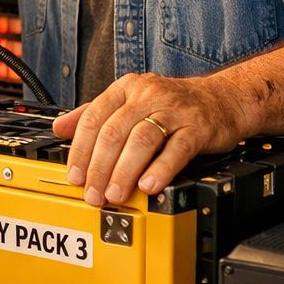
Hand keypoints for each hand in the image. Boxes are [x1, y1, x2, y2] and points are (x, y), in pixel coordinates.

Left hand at [52, 72, 250, 206]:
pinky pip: (176, 150)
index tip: (74, 176)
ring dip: (124, 172)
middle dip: (99, 168)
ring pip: (141, 140)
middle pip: (114, 132)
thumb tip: (59, 128)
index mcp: (126, 88)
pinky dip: (160, 170)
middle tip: (93, 194)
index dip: (80, 150)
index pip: (94, 117)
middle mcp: (147, 95)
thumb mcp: (131, 101)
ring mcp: (174, 110)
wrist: (223, 99)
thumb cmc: (173, 105)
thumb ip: (95, 114)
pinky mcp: (197, 127)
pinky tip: (148, 186)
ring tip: (115, 195)